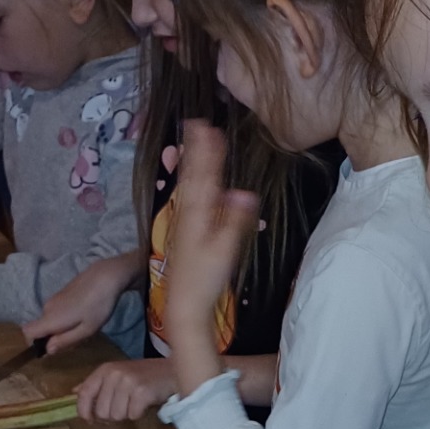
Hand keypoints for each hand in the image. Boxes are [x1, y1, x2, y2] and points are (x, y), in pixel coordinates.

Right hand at [28, 252, 139, 352]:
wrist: (106, 277)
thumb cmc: (98, 306)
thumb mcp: (86, 330)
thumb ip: (65, 341)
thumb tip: (47, 350)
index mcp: (50, 319)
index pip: (27, 332)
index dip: (35, 343)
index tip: (52, 347)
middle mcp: (47, 308)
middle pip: (42, 328)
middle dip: (56, 337)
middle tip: (79, 337)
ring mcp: (53, 299)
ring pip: (51, 320)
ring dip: (63, 327)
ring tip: (85, 325)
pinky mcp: (61, 293)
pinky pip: (57, 311)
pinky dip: (66, 317)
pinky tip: (85, 314)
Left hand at [76, 358, 177, 421]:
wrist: (173, 371)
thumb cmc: (145, 376)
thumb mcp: (118, 375)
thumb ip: (97, 384)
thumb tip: (75, 392)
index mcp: (105, 370)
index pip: (84, 394)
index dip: (84, 411)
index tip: (91, 420)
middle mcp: (114, 374)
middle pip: (101, 411)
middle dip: (112, 416)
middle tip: (124, 409)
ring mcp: (128, 382)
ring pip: (116, 415)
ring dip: (126, 415)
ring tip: (135, 404)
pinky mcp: (142, 392)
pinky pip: (132, 415)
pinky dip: (138, 414)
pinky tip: (144, 405)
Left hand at [163, 120, 256, 343]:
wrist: (185, 304)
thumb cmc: (205, 280)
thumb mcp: (224, 251)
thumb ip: (234, 221)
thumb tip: (245, 192)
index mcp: (198, 215)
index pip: (204, 176)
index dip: (207, 152)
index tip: (208, 127)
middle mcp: (188, 215)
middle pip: (194, 176)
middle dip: (197, 151)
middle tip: (196, 124)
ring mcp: (184, 224)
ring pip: (189, 187)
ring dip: (192, 164)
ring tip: (193, 143)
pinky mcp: (184, 234)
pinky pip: (189, 201)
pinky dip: (192, 185)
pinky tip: (196, 183)